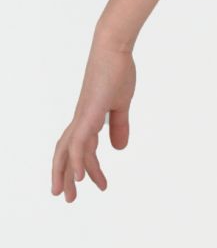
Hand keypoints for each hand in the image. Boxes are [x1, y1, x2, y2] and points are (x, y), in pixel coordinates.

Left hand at [51, 33, 136, 201]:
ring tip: (69, 195)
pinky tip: (80, 177)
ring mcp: (83, 117)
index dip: (86, 168)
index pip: (81, 148)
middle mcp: (81, 119)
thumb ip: (119, 126)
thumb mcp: (121, 105)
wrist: (113, 50)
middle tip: (65, 198)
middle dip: (64, 177)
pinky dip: (77, 161)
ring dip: (67, 175)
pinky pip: (79, 143)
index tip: (98, 186)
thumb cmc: (118, 72)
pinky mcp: (89, 114)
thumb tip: (118, 148)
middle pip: (65, 153)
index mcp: (88, 118)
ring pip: (68, 152)